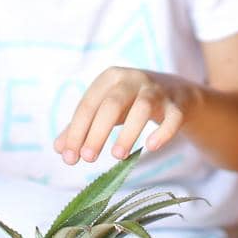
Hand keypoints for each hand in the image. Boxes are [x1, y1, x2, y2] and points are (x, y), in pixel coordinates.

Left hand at [52, 67, 195, 165]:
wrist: (176, 93)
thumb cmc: (131, 102)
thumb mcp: (105, 110)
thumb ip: (82, 127)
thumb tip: (60, 150)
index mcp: (110, 78)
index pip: (88, 105)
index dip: (77, 131)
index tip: (69, 157)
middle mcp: (132, 79)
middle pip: (112, 104)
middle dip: (98, 131)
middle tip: (88, 158)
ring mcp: (157, 91)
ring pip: (142, 108)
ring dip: (128, 133)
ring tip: (117, 156)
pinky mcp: (177, 104)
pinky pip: (172, 117)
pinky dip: (163, 132)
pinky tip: (151, 147)